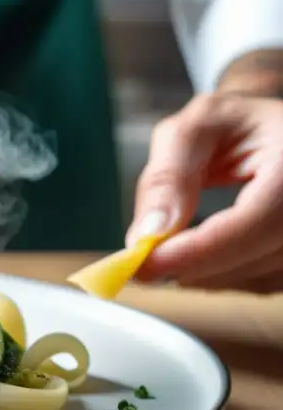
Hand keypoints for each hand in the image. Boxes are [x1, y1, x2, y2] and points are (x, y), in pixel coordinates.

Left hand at [127, 91, 282, 293]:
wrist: (272, 132)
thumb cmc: (233, 124)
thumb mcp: (192, 130)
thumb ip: (167, 178)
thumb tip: (148, 234)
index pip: (258, 220)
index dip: (201, 249)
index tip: (147, 263)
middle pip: (259, 256)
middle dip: (192, 265)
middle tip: (140, 263)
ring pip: (259, 279)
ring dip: (204, 274)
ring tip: (168, 250)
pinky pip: (263, 284)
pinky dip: (222, 276)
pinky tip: (199, 256)